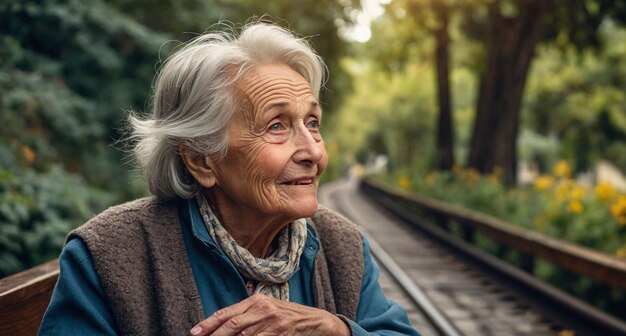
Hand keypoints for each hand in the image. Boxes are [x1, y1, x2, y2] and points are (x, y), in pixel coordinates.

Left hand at [189, 294, 350, 335]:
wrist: (317, 321)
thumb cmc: (289, 316)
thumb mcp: (269, 308)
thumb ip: (249, 312)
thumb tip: (225, 322)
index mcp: (256, 301)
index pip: (227, 312)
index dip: (209, 323)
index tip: (195, 332)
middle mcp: (262, 309)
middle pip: (232, 324)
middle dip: (214, 335)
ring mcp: (272, 322)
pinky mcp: (280, 333)